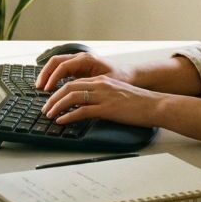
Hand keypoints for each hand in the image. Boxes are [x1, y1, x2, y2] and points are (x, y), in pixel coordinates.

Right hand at [35, 52, 131, 91]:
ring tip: (40, 88)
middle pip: (56, 61)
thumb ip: (89, 88)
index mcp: (87, 60)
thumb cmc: (119, 79)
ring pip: (56, 64)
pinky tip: (49, 87)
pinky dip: (53, 76)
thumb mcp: (104, 84)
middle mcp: (81, 58)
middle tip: (38, 87)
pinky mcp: (78, 67)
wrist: (128, 75)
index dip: (53, 77)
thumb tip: (74, 96)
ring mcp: (78, 61)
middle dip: (45, 74)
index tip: (47, 89)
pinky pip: (61, 69)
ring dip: (47, 74)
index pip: (63, 65)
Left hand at [42, 76, 161, 127]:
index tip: (51, 100)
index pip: (74, 82)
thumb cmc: (139, 102)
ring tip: (49, 115)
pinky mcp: (107, 108)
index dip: (59, 91)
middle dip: (53, 98)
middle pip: (68, 87)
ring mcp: (103, 96)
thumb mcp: (117, 94)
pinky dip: (69, 116)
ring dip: (57, 106)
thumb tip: (88, 107)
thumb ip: (102, 96)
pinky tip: (62, 121)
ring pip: (72, 97)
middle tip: (45, 108)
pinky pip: (82, 111)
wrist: (155, 105)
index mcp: (102, 80)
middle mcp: (100, 84)